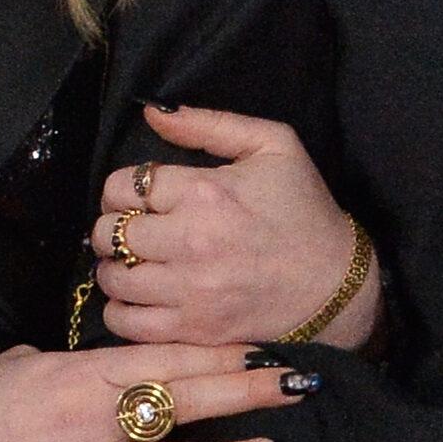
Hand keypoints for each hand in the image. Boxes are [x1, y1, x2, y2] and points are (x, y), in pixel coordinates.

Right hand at [0, 341, 313, 441]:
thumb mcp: (24, 361)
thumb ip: (73, 361)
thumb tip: (102, 361)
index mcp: (85, 370)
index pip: (171, 355)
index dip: (223, 351)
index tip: (266, 346)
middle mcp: (97, 414)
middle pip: (187, 397)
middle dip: (247, 389)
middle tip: (299, 382)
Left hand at [93, 103, 380, 351]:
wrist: (333, 284)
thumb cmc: (302, 209)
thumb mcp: (273, 145)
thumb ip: (210, 124)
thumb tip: (152, 113)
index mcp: (206, 191)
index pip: (123, 186)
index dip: (123, 189)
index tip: (140, 197)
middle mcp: (190, 241)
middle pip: (109, 232)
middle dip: (114, 226)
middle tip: (136, 229)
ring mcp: (189, 290)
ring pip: (112, 277)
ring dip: (116, 267)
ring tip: (137, 262)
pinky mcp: (192, 328)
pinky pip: (125, 321)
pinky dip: (121, 308)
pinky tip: (141, 296)